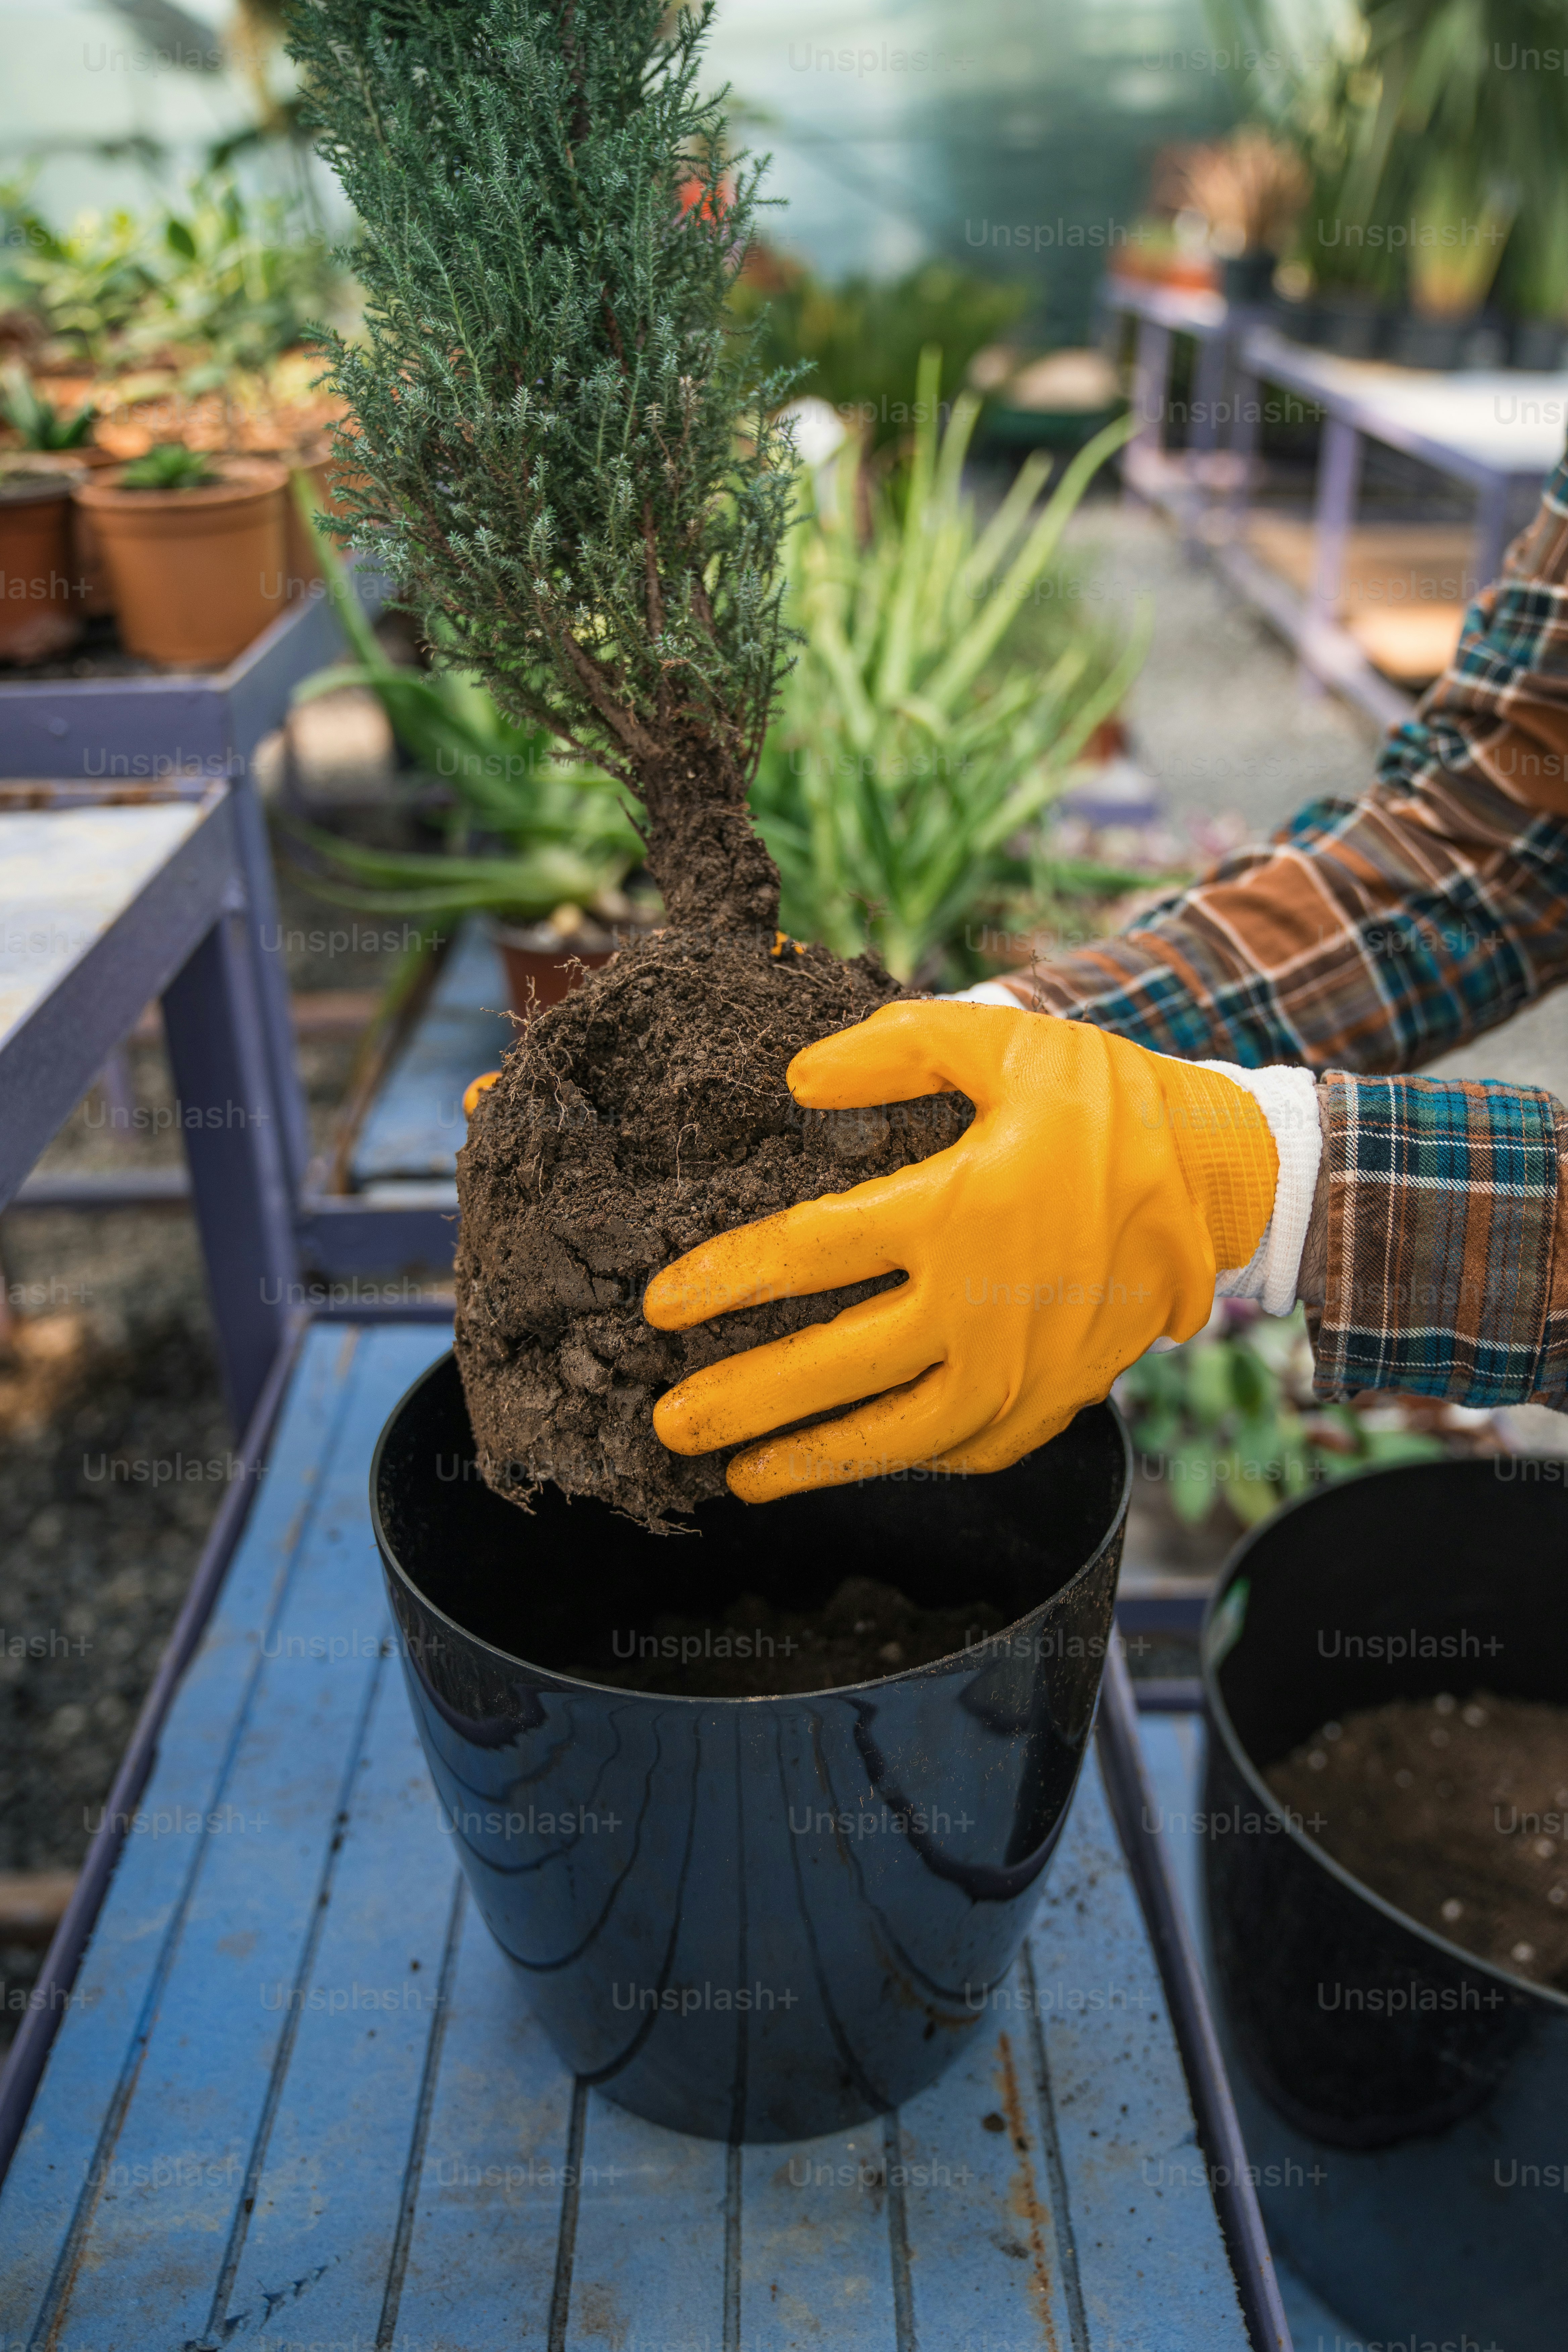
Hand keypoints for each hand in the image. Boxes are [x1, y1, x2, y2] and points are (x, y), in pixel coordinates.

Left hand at [643, 1001, 1277, 1500]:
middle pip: (834, 1366)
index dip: (724, 1281)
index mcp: (957, 1208)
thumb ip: (898, 1048)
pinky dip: (909, 1463)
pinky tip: (859, 1465)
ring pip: (899, 1434)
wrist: (1225, 1175)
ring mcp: (1023, 1364)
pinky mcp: (1059, 1398)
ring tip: (742, 1478)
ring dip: (813, 1460)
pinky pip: (970, 1449)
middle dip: (742, 1401)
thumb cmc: (1109, 1100)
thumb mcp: (1006, 1038)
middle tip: (668, 1426)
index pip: (808, 1252)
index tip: (660, 1306)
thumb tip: (800, 1079)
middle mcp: (981, 1301)